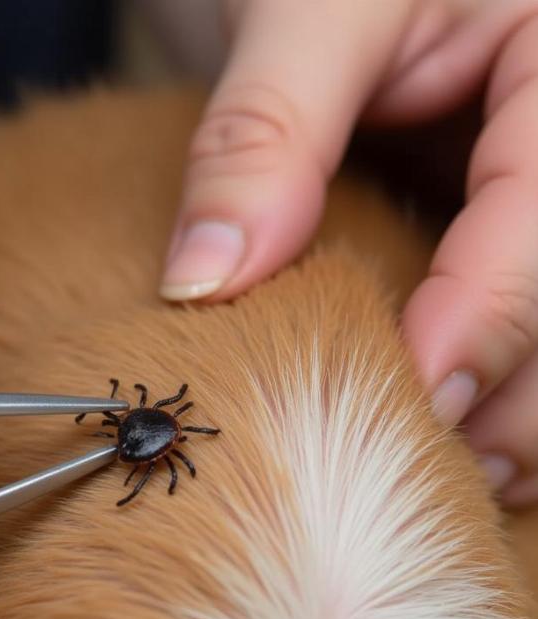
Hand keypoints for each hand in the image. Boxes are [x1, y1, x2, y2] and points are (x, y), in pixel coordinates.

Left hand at [161, 0, 537, 503]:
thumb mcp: (306, 7)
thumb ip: (264, 133)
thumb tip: (204, 283)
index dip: (488, 320)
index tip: (416, 403)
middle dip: (522, 395)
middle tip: (444, 475)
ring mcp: (527, 188)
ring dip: (522, 411)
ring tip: (458, 481)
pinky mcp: (497, 222)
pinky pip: (522, 309)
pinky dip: (498, 382)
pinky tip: (458, 436)